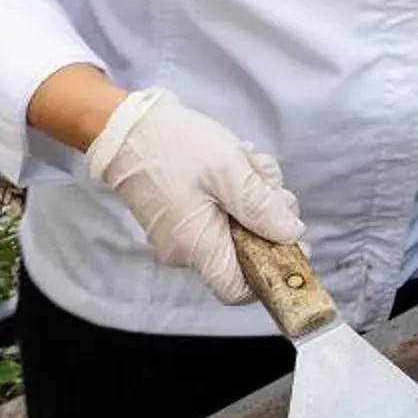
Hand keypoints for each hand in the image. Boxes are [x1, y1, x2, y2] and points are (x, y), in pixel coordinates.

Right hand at [83, 87, 301, 304]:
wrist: (125, 127)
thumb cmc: (176, 146)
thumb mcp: (229, 171)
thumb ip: (262, 208)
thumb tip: (290, 235)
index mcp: (196, 247)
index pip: (239, 290)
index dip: (272, 270)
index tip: (291, 239)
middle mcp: (185, 251)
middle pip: (245, 252)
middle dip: (267, 216)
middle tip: (266, 181)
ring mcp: (181, 234)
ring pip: (237, 226)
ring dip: (254, 194)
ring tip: (247, 160)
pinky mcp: (180, 216)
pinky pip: (219, 212)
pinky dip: (235, 189)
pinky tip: (235, 160)